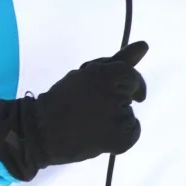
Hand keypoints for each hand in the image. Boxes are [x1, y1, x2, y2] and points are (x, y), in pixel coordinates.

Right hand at [0, 40, 148, 181]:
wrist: (41, 132)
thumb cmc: (63, 99)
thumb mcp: (89, 74)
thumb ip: (120, 60)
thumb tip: (144, 45)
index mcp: (106, 75)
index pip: (130, 76)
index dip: (124, 83)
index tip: (117, 90)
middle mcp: (115, 96)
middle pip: (130, 94)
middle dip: (116, 98)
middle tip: (91, 108)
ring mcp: (119, 120)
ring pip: (129, 114)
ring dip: (116, 117)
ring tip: (90, 122)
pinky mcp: (121, 140)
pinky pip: (133, 132)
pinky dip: (121, 134)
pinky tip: (100, 134)